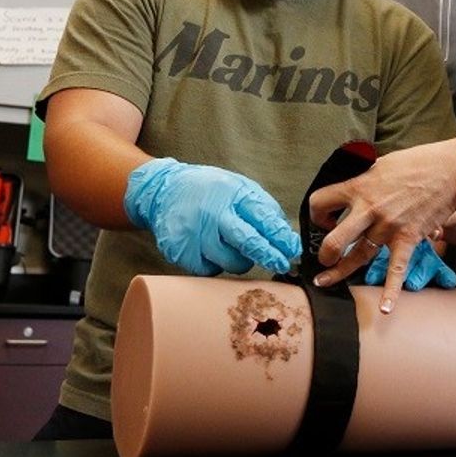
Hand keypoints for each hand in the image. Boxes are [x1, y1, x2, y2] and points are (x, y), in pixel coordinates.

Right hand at [124, 158, 300, 275]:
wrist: (162, 190)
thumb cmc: (208, 190)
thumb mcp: (238, 186)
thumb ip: (262, 207)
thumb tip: (285, 235)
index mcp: (232, 194)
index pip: (263, 218)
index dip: (281, 238)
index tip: (292, 250)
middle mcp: (213, 213)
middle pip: (248, 243)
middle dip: (269, 256)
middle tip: (282, 264)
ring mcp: (195, 234)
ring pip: (231, 262)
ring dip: (241, 260)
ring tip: (233, 246)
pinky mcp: (181, 252)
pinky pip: (210, 270)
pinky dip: (216, 264)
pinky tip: (211, 249)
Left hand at [309, 140, 455, 312]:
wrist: (451, 172)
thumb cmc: (416, 162)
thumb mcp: (380, 162)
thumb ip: (361, 175)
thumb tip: (345, 181)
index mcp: (358, 186)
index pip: (320, 202)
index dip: (316, 213)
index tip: (324, 219)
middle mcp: (369, 209)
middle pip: (334, 240)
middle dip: (324, 253)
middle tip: (323, 257)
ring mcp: (388, 226)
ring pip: (358, 257)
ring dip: (339, 271)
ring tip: (325, 281)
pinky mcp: (407, 238)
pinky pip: (396, 270)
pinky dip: (391, 292)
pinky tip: (385, 309)